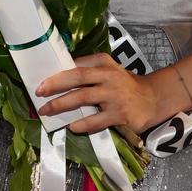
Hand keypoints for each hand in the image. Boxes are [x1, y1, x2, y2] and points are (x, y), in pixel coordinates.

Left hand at [35, 53, 178, 135]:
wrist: (153, 98)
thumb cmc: (125, 84)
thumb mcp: (110, 69)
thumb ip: (90, 68)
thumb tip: (60, 73)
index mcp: (104, 64)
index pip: (77, 66)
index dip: (58, 74)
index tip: (41, 81)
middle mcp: (109, 77)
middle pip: (77, 78)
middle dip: (55, 86)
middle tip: (38, 93)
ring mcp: (114, 96)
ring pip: (83, 98)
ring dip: (62, 105)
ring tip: (47, 111)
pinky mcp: (120, 114)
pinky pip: (96, 120)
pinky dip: (82, 124)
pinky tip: (71, 127)